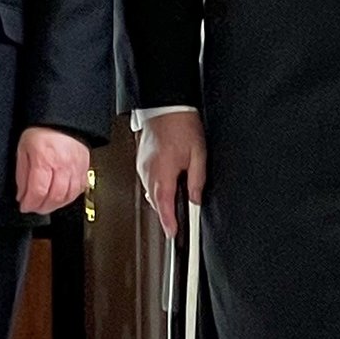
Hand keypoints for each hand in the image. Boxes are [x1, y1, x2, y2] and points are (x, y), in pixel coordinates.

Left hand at [15, 126, 89, 214]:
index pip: (38, 191)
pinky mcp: (84, 167)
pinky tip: (60, 197)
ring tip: (46, 204)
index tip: (24, 206)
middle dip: (42, 207)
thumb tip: (22, 194)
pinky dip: (69, 198)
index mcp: (44, 158)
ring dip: (55, 205)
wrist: (62, 119)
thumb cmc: (42, 130)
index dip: (30, 203)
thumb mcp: (23, 148)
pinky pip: (79, 189)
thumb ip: (22, 174)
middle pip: (54, 197)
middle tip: (34, 207)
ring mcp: (75, 167)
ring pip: (68, 196)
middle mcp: (62, 164)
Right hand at [136, 111, 205, 237]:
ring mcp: (142, 166)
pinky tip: (168, 181)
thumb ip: (197, 180)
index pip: (164, 206)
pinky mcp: (141, 160)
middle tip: (178, 218)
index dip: (168, 222)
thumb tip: (195, 199)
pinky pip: (147, 180)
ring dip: (162, 198)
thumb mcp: (198, 154)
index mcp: (162, 172)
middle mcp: (148, 171)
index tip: (173, 233)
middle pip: (156, 201)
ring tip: (176, 197)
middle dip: (166, 211)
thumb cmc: (181, 125)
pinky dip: (157, 186)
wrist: (166, 105)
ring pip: (151, 191)